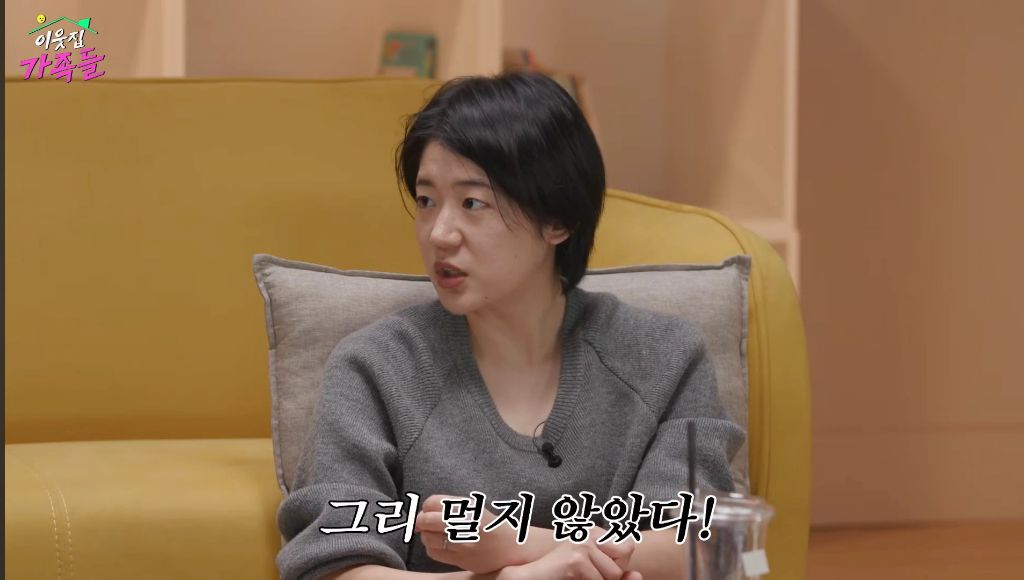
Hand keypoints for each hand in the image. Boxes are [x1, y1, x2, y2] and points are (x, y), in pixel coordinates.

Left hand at [415, 494, 531, 572]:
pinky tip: (441, 546)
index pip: (433, 502)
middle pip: (427, 520)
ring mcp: (465, 543)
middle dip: (420, 521)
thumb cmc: (491, 526)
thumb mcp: (474, 509)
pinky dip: (432, 549)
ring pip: (429, 538)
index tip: (428, 511)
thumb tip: (419, 515)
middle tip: (423, 524)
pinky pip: (435, 553)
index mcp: (470, 507)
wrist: (514, 548)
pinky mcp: (464, 559)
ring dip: (426, 536)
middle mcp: (467, 524)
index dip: (426, 507)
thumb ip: (449, 508)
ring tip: (434, 536)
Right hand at [498, 541, 642, 579]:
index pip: (629, 547)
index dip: (618, 565)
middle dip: (608, 578)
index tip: (598, 568)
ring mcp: (583, 545)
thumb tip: (638, 575)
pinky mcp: (576, 560)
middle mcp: (591, 534)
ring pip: (612, 576)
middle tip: (583, 575)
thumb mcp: (592, 570)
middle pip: (621, 566)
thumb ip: (616, 573)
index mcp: (595, 532)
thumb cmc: (559, 575)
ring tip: (576, 578)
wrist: (527, 576)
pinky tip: (570, 579)